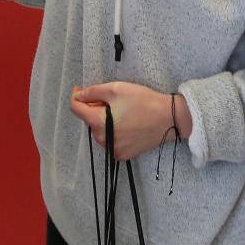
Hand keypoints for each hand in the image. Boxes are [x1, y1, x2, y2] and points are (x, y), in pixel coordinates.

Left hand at [68, 82, 191, 160]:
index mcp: (98, 122)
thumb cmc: (143, 101)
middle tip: (112, 100)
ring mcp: (112, 149)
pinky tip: (127, 124)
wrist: (169, 119)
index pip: (76, 109)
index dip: (77, 96)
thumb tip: (78, 95)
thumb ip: (92, 91)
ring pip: (100, 131)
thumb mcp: (116, 89)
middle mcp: (102, 140)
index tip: (81, 90)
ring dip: (104, 121)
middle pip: (89, 120)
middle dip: (95, 109)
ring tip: (122, 112)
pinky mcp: (123, 155)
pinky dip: (114, 132)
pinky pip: (111, 141)